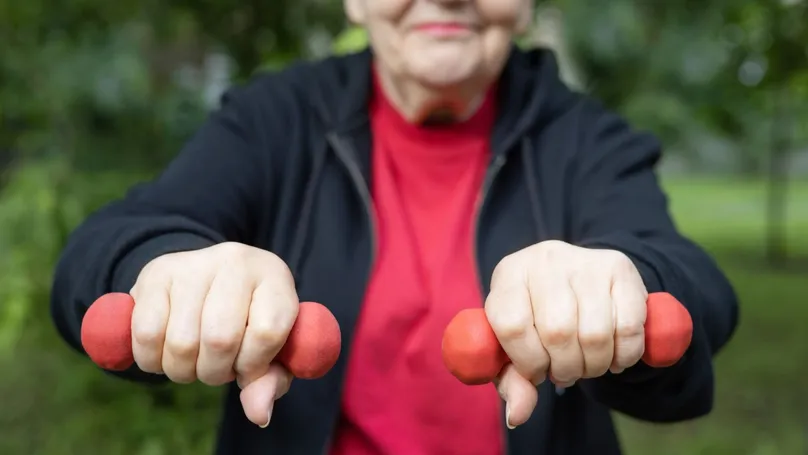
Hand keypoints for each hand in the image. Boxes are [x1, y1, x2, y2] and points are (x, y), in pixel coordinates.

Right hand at [129, 242, 297, 426]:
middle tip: (215, 368)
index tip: (247, 370)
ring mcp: (194, 264)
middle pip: (221, 339)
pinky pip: (147, 334)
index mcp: (274, 277)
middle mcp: (236, 261)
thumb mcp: (272, 349)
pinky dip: (152, 360)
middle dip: (214, 372)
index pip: (267, 332)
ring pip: (181, 341)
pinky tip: (164, 355)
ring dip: (183, 370)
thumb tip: (258, 414)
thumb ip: (271, 382)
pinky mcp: (156, 273)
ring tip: (192, 362)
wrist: (210, 278)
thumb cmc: (249, 320)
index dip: (254, 365)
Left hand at [484, 240, 647, 427]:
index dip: (527, 361)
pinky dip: (624, 355)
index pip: (512, 325)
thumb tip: (517, 416)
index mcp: (509, 274)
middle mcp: (545, 259)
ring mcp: (585, 261)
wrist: (574, 280)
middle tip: (566, 373)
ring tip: (587, 366)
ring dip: (594, 365)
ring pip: (596, 332)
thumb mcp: (514, 346)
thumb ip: (512, 381)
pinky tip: (614, 358)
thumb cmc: (536, 319)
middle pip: (557, 331)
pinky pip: (629, 325)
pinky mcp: (620, 267)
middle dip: (565, 367)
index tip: (536, 373)